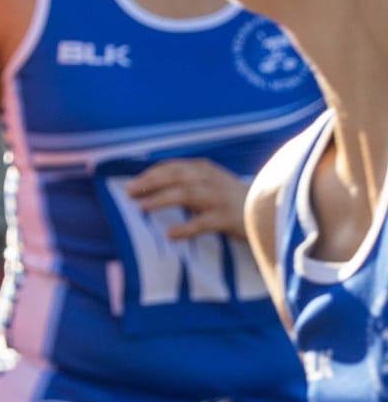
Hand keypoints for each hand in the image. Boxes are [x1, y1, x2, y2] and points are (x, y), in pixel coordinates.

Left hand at [126, 157, 248, 240]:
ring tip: (142, 207)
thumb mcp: (211, 182)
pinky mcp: (229, 217)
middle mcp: (210, 179)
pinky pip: (204, 222)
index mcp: (204, 169)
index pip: (171, 167)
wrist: (272, 209)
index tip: (132, 182)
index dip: (151, 174)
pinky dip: (186, 228)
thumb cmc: (233, 198)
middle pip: (175, 177)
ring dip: (161, 200)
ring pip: (186, 194)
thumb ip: (189, 181)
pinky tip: (170, 235)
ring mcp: (219, 198)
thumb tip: (155, 187)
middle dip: (150, 183)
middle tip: (129, 192)